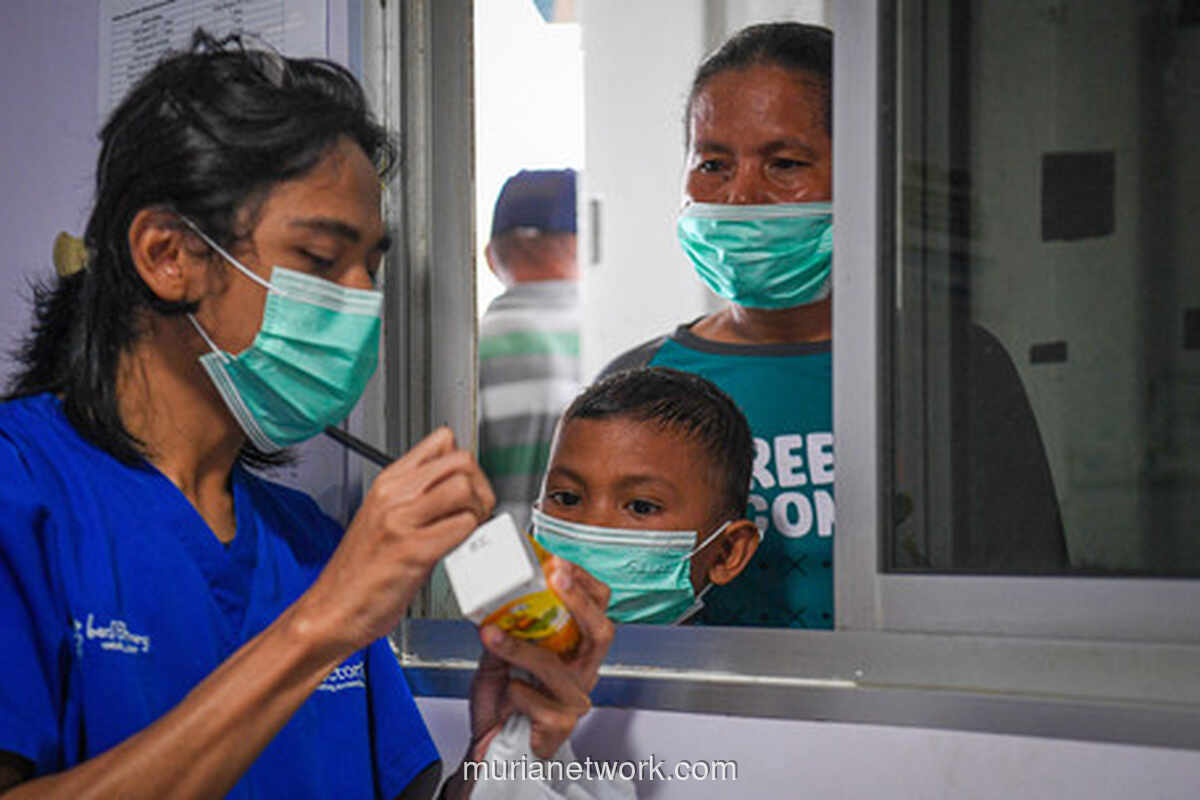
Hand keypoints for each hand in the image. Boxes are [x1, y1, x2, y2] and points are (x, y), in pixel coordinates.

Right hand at [297, 427, 494, 655]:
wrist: (332, 609)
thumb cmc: (359, 572)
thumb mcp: (384, 518)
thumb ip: (418, 498)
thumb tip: (459, 487)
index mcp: (388, 482)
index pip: (442, 441)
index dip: (466, 464)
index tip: (468, 487)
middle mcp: (394, 495)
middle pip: (460, 461)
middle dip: (480, 486)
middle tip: (475, 511)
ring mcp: (401, 521)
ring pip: (464, 488)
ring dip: (478, 511)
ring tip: (467, 531)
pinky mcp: (412, 550)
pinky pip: (461, 527)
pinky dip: (469, 538)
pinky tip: (456, 549)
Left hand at [466, 558, 614, 759]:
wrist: (491, 750)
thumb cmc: (503, 703)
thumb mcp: (500, 655)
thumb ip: (506, 629)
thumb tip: (495, 596)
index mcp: (575, 649)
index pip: (598, 609)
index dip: (583, 583)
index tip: (558, 561)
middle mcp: (582, 672)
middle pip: (601, 632)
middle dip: (578, 600)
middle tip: (554, 577)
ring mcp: (574, 700)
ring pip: (558, 667)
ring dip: (522, 648)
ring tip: (493, 635)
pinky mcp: (558, 726)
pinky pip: (538, 701)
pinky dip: (516, 691)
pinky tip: (507, 691)